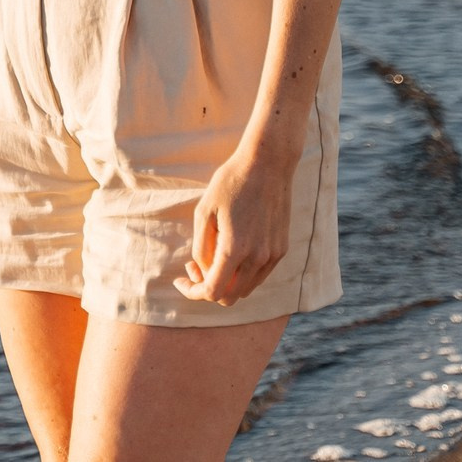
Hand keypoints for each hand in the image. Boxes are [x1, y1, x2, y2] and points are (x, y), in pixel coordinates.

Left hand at [172, 144, 294, 306]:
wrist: (268, 164)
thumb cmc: (230, 183)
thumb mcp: (204, 212)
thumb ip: (201, 248)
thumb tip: (202, 272)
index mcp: (235, 249)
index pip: (213, 291)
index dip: (192, 291)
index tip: (180, 279)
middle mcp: (258, 258)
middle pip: (230, 297)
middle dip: (208, 287)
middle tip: (194, 265)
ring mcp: (273, 255)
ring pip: (246, 289)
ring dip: (226, 282)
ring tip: (212, 256)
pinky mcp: (281, 249)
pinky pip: (259, 275)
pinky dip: (242, 274)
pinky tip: (232, 252)